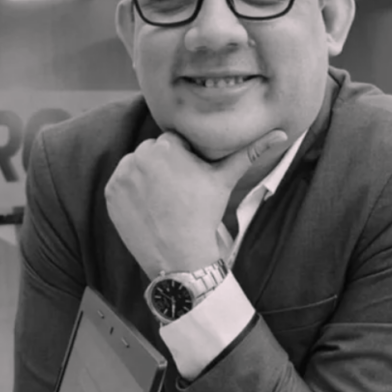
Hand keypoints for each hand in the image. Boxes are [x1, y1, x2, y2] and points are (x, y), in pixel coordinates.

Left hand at [105, 129, 286, 278]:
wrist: (180, 256)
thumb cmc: (204, 215)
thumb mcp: (225, 180)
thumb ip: (250, 152)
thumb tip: (282, 134)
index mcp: (167, 146)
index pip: (173, 143)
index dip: (183, 161)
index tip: (189, 182)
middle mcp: (139, 156)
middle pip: (153, 153)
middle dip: (163, 167)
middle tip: (177, 193)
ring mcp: (121, 175)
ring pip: (136, 166)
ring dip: (146, 178)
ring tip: (162, 201)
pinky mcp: (110, 193)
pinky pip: (120, 183)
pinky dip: (130, 192)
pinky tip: (147, 207)